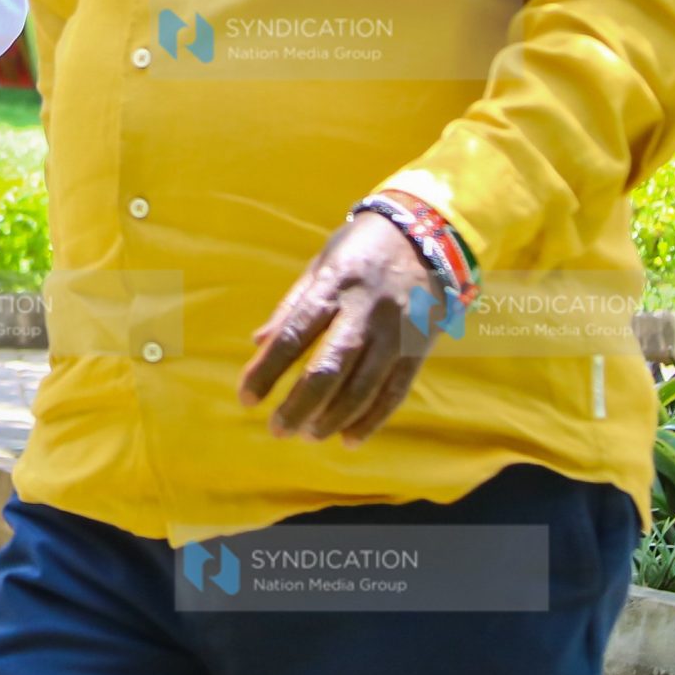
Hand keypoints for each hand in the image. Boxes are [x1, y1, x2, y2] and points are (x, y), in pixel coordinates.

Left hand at [238, 214, 438, 443]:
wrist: (429, 235)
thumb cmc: (361, 249)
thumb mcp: (321, 264)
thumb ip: (291, 306)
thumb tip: (257, 344)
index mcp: (332, 287)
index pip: (292, 336)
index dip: (266, 371)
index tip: (246, 399)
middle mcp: (364, 312)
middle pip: (328, 369)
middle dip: (299, 405)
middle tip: (276, 430)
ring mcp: (394, 333)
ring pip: (362, 387)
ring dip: (332, 418)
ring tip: (307, 435)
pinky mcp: (418, 348)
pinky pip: (394, 392)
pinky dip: (372, 420)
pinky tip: (349, 439)